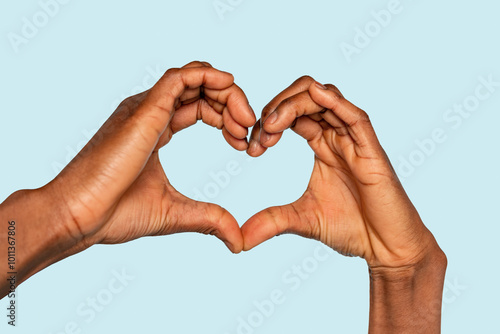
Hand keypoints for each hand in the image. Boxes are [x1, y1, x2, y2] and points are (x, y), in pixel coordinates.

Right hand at [50, 61, 254, 252]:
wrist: (80, 217)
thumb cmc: (116, 213)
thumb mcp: (175, 213)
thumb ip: (210, 218)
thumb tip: (238, 241)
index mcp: (157, 129)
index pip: (201, 107)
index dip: (227, 119)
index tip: (243, 144)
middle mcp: (151, 113)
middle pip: (202, 89)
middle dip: (233, 104)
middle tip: (249, 132)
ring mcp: (145, 109)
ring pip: (194, 78)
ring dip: (227, 92)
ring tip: (244, 121)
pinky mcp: (143, 111)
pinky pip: (178, 78)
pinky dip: (207, 76)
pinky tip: (229, 85)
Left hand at [242, 76, 441, 268]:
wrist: (386, 248)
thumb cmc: (351, 228)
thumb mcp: (301, 220)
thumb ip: (271, 222)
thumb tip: (240, 239)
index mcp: (322, 144)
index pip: (291, 115)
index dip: (268, 121)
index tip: (252, 147)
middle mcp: (337, 136)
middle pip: (305, 97)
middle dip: (276, 108)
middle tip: (259, 134)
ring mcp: (354, 140)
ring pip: (325, 98)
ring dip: (293, 103)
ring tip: (271, 125)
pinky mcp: (371, 149)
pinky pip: (354, 115)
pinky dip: (333, 101)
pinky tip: (313, 96)